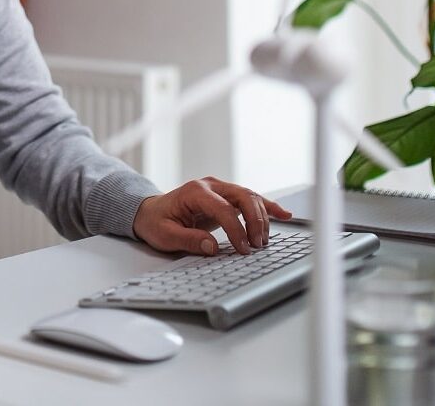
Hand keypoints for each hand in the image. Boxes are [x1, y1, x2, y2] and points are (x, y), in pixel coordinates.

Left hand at [132, 177, 291, 255]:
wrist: (150, 212)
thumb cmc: (156, 222)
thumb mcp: (164, 235)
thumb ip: (187, 240)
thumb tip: (212, 247)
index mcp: (195, 192)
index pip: (224, 208)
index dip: (236, 229)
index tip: (243, 249)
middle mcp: (211, 186)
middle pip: (243, 196)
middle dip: (255, 221)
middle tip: (257, 245)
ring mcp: (221, 189)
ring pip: (250, 197)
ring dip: (262, 218)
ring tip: (264, 241)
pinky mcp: (227, 197)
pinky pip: (251, 200)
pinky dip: (268, 207)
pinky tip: (284, 214)